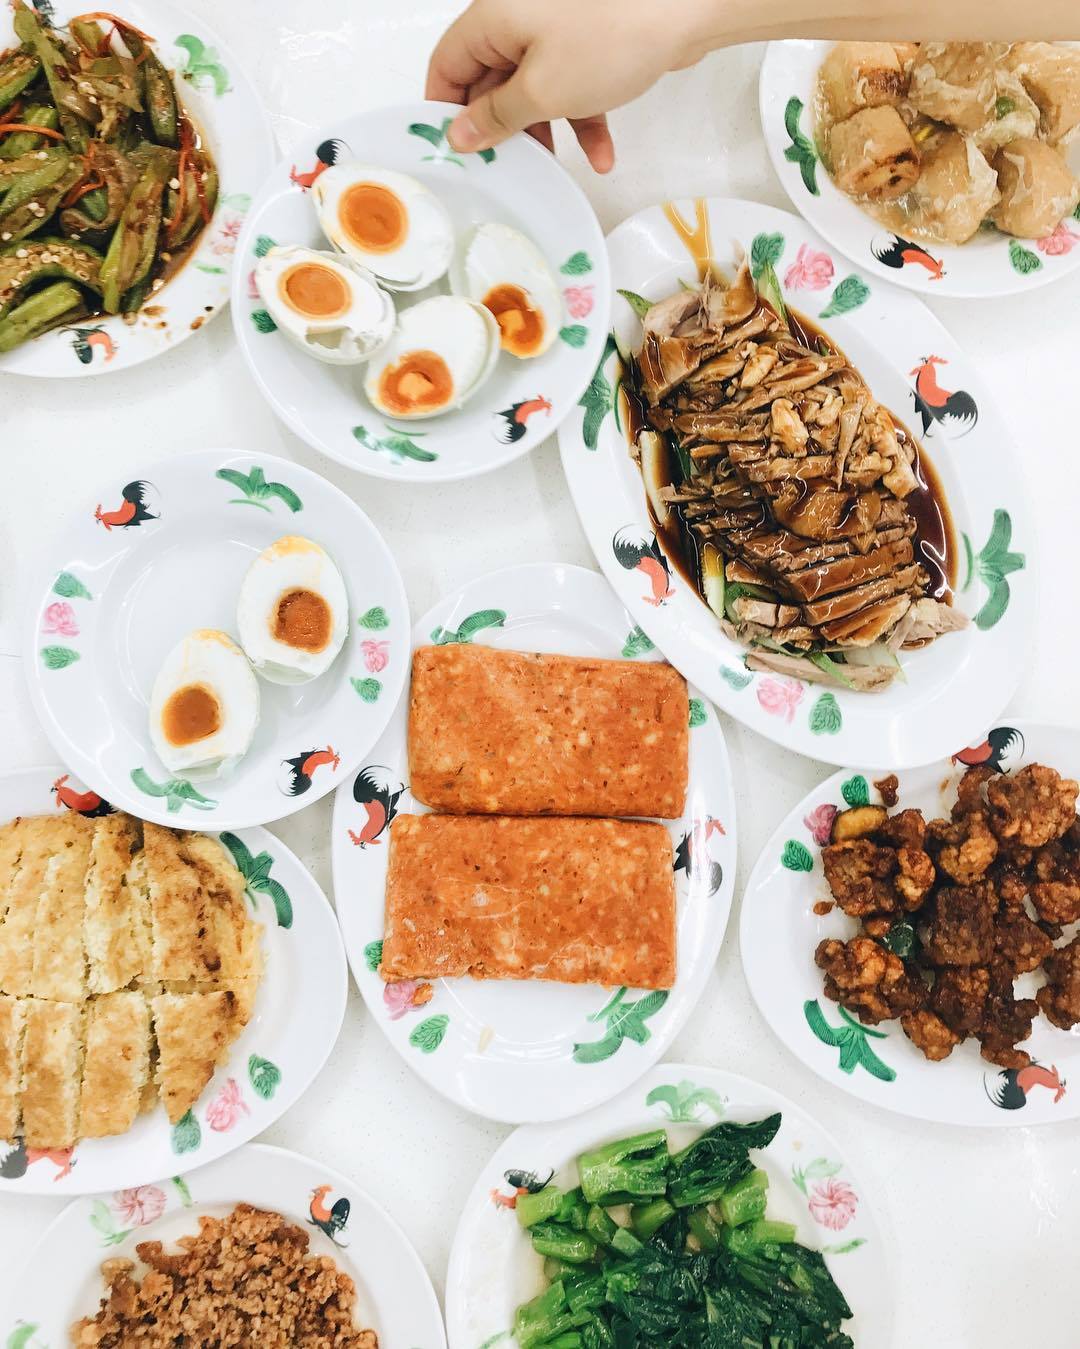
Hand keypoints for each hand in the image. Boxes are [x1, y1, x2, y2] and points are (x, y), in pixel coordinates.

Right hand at [425, 0, 714, 171]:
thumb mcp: (541, 92)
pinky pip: (571, 86)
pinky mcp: (589, 42)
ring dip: (543, 131)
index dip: (444, 110)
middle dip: (500, 128)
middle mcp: (519, 19)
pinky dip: (582, 120)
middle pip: (490, 81)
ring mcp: (556, 30)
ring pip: (533, 89)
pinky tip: (601, 156)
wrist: (685, 9)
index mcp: (493, 18)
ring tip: (553, 170)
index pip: (447, 65)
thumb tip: (461, 134)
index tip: (453, 151)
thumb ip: (496, 117)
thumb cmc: (610, 37)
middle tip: (505, 170)